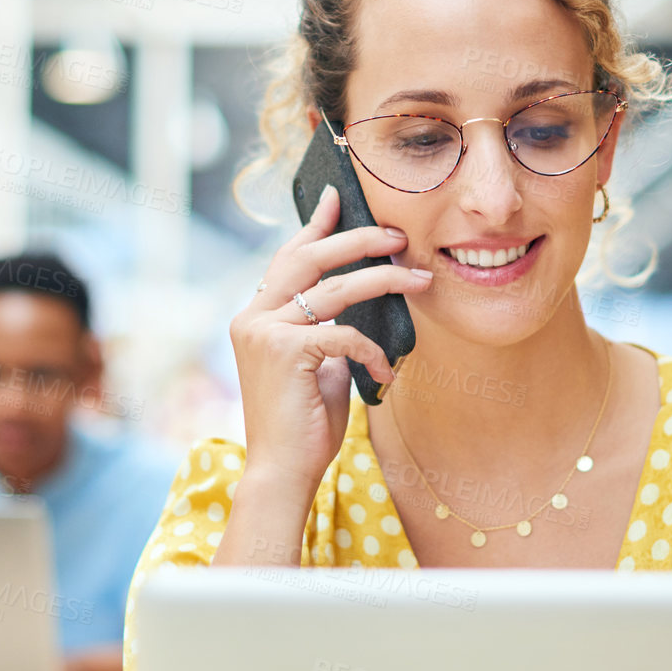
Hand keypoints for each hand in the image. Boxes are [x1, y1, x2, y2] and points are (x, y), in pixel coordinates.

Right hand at [229, 184, 432, 491]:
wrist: (283, 472)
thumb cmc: (304, 425)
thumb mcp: (315, 367)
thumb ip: (323, 332)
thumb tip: (353, 306)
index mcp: (255, 316)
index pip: (288, 258)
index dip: (315, 226)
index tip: (338, 198)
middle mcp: (252, 317)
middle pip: (309, 258)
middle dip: (357, 239)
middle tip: (397, 234)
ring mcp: (263, 332)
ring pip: (334, 289)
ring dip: (384, 280)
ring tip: (419, 278)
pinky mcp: (284, 352)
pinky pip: (345, 334)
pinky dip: (374, 352)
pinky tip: (386, 375)